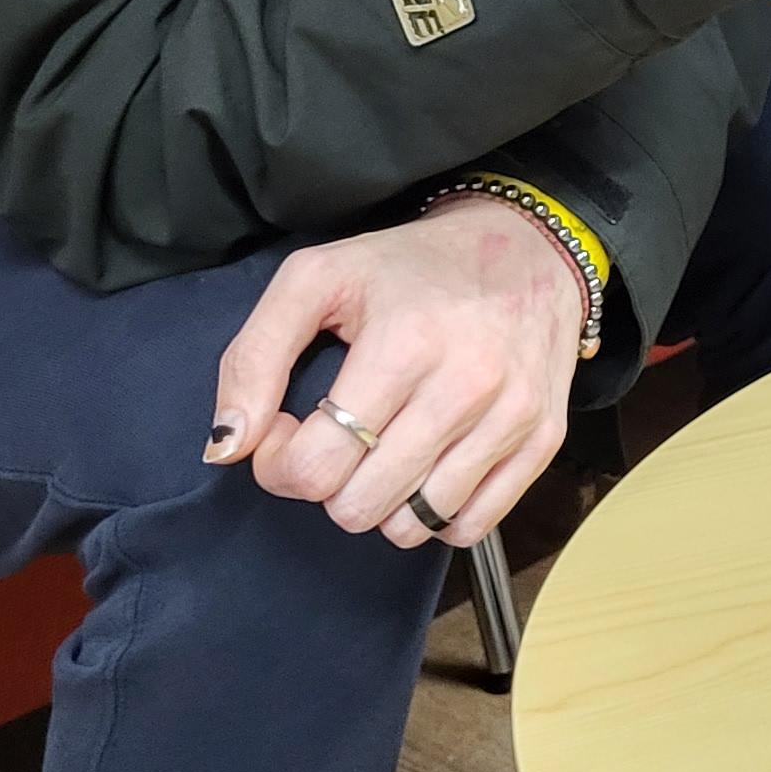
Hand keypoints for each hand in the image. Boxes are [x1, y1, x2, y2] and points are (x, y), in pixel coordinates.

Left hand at [205, 204, 587, 546]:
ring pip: (413, 526)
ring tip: (384, 449)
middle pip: (359, 507)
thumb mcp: (316, 279)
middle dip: (330, 484)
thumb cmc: (410, 266)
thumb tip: (225, 450)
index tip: (286, 428)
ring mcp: (512, 417)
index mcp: (405, 343)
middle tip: (336, 439)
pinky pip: (470, 526)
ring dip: (383, 500)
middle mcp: (468, 386)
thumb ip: (253, 358)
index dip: (278, 463)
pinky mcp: (544, 439)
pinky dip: (436, 513)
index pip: (313, 467)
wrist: (530, 246)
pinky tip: (428, 466)